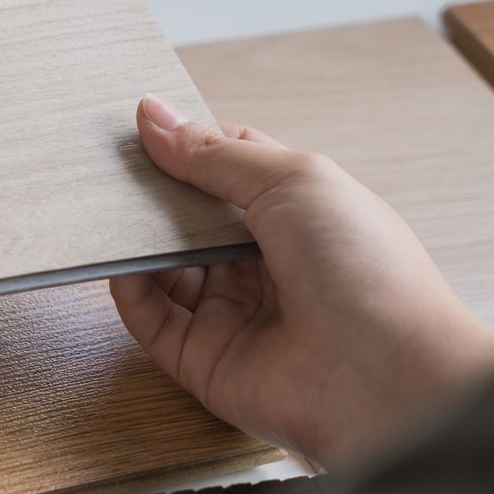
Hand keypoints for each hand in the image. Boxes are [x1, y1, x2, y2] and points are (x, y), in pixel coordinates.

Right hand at [109, 96, 493, 469]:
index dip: (189, 147)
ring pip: (165, 268)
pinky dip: (130, 292)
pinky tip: (120, 266)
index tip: (144, 127)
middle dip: (152, 194)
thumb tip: (154, 117)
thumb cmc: (368, 273)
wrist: (387, 376)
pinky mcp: (204, 360)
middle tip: (112, 167)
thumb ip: (215, 154)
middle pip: (189, 219)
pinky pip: (152, 320)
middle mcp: (264, 262)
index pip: (228, 170)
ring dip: (135, 241)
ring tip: (106, 213)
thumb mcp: (293, 181)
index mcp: (298, 214)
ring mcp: (233, 311)